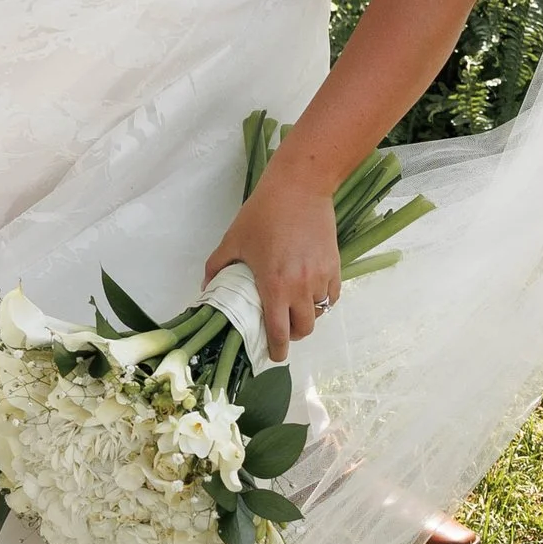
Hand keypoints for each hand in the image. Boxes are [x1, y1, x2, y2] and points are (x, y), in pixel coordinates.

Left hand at [205, 167, 342, 364]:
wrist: (300, 187)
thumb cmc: (263, 213)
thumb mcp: (233, 239)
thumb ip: (218, 266)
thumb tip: (207, 287)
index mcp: (274, 285)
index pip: (279, 332)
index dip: (277, 350)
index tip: (274, 355)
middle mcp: (301, 287)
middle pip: (304, 329)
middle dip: (292, 334)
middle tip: (282, 327)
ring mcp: (321, 277)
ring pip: (319, 312)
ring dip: (307, 315)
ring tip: (295, 306)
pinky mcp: (335, 266)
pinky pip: (332, 295)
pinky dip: (323, 300)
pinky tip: (311, 291)